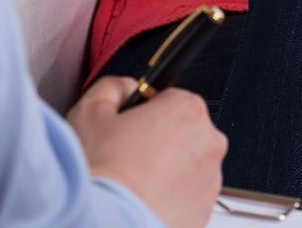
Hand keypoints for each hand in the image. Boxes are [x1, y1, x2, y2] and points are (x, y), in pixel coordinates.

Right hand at [68, 76, 225, 227]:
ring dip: (166, 172)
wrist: (103, 225)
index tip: (130, 129)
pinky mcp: (205, 209)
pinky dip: (170, 199)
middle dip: (159, 142)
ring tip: (133, 184)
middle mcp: (208, 141)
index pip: (171, 100)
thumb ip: (112, 88)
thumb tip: (125, 87)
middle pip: (183, 133)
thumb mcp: (90, 113)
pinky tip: (143, 201)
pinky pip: (188, 197)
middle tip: (126, 159)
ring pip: (187, 166)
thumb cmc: (100, 175)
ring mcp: (211, 177)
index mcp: (187, 110)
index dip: (146, 113)